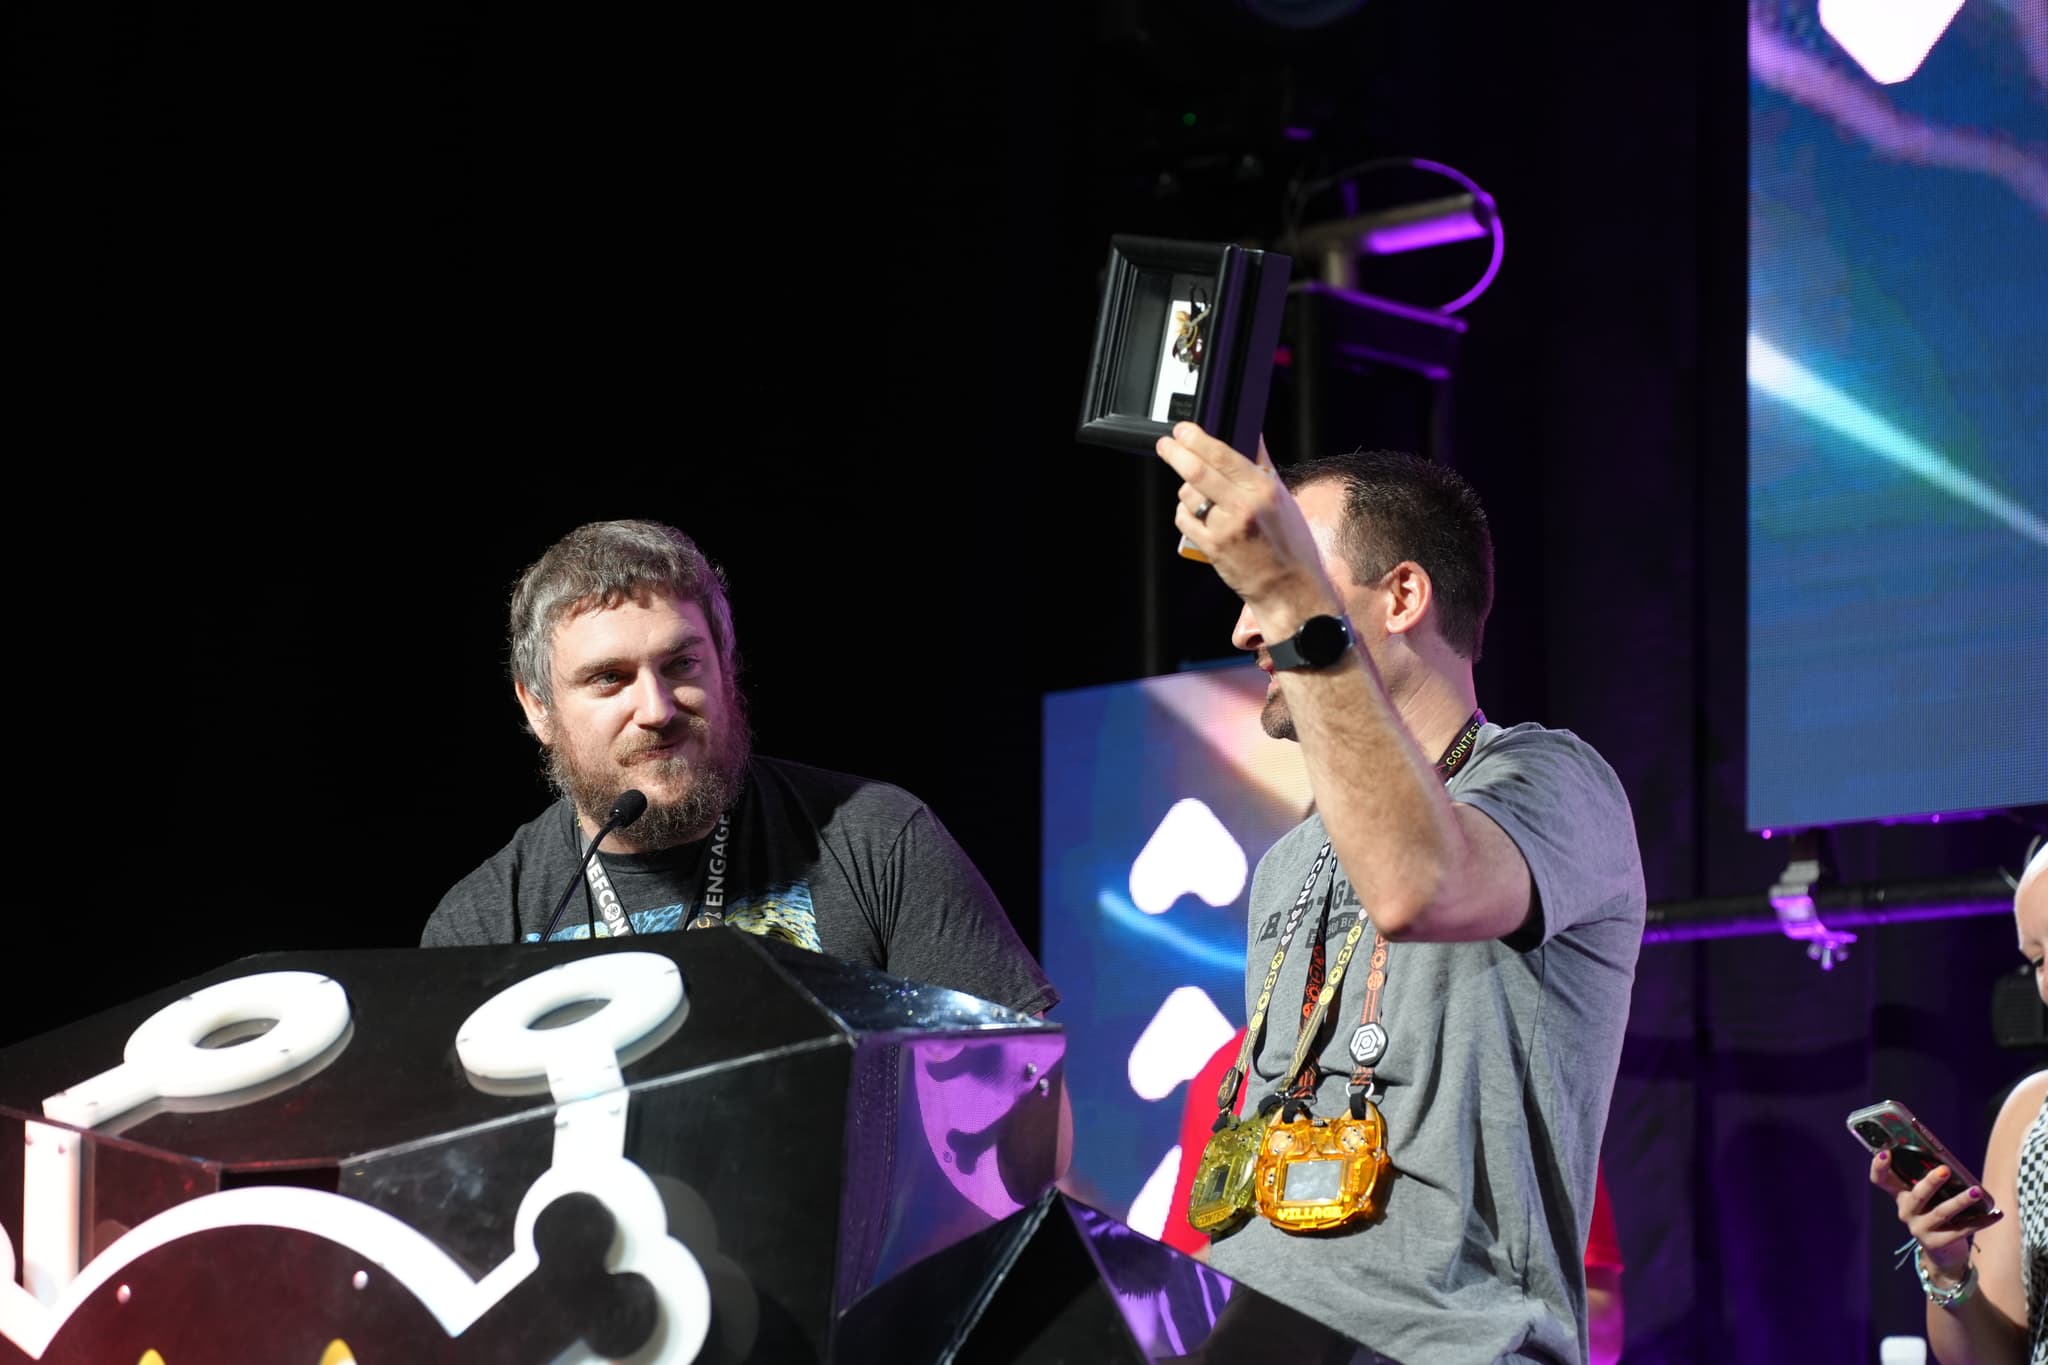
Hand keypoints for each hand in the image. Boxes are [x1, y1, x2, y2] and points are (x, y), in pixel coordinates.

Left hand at [1153, 423, 1333, 619]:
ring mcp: (1225, 528)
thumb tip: (1252, 433)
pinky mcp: (1212, 548)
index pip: (1223, 455)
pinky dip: (1186, 513)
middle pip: (1197, 471)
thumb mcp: (1282, 497)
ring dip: (1187, 489)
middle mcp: (1244, 506)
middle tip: (1166, 444)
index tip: (1183, 430)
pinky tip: (1197, 514)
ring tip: (1199, 492)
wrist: (1290, 588)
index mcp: (1263, 489)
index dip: (1197, 438)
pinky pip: (1185, 520)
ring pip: (1188, 495)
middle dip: (1175, 453)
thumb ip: (1262, 465)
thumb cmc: (1290, 542)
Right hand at [1870, 1151, 1995, 1279]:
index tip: (1886, 1152)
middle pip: (1916, 1195)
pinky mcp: (1936, 1243)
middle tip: (1945, 1169)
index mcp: (1900, 1196)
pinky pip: (1961, 1230)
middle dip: (1931, 1182)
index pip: (1880, 1180)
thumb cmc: (1936, 1216)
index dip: (1879, 1166)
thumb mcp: (1928, 1199)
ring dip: (1961, 1200)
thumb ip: (1930, 1183)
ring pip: (1941, 1213)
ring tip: (1977, 1191)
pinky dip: (1981, 1221)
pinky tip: (1996, 1214)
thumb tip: (1949, 1162)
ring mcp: (1919, 1229)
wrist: (1942, 1255)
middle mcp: (1906, 1212)